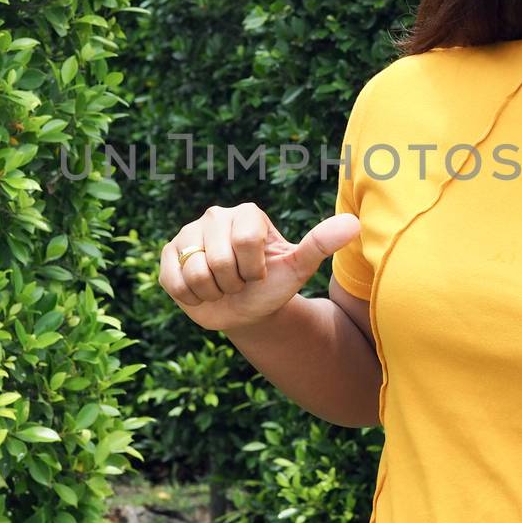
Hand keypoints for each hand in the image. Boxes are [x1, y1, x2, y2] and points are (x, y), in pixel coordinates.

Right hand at [158, 203, 360, 333]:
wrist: (246, 309)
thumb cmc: (274, 285)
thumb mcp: (298, 268)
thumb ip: (321, 243)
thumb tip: (354, 223)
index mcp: (247, 213)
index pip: (246, 243)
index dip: (255, 269)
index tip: (260, 272)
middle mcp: (214, 216)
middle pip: (219, 261)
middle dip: (234, 283)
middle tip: (239, 282)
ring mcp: (187, 234)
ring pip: (196, 273)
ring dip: (213, 292)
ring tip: (222, 286)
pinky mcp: (168, 255)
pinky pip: (174, 281)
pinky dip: (191, 296)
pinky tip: (201, 290)